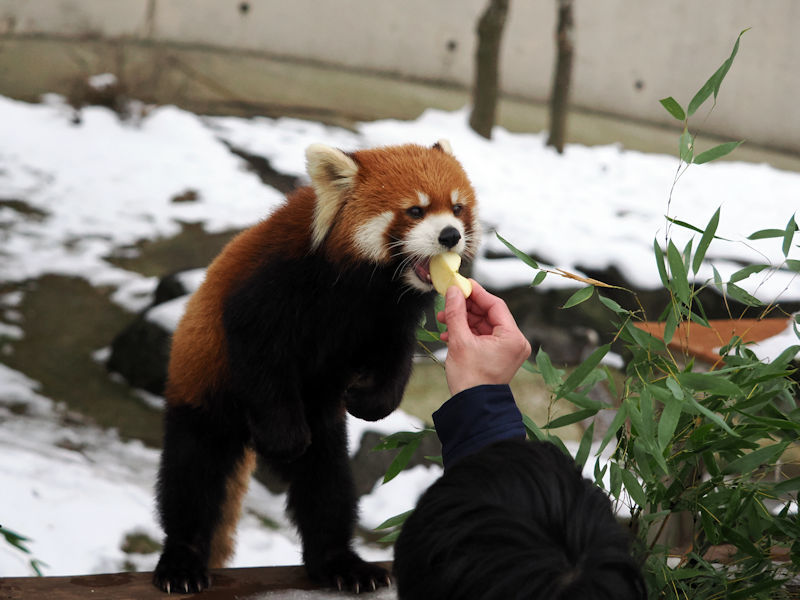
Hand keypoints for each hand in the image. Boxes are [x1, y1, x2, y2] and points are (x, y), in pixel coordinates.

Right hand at [437, 281, 530, 395]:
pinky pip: (482, 337)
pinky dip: (467, 333)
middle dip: (465, 308)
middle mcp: (514, 342)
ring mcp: (506, 350)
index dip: (476, 293)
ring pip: (483, 326)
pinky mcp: (497, 357)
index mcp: (512, 337)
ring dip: (463, 321)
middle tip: (447, 302)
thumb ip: (456, 312)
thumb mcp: (459, 341)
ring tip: (443, 320)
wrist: (472, 408)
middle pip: (488, 314)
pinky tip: (448, 334)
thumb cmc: (470, 379)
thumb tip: (453, 291)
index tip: (461, 284)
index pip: (495, 305)